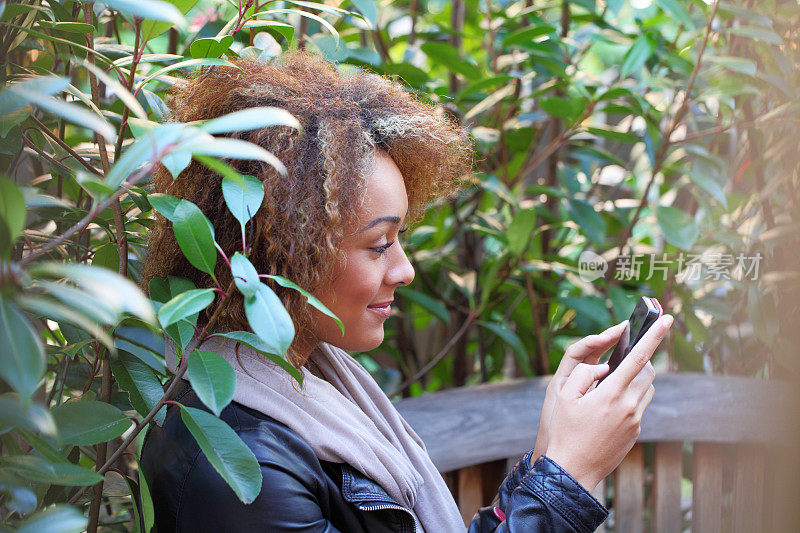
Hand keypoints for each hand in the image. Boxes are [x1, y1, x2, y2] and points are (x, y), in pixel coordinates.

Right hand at [544, 314, 672, 490]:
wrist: (573, 471)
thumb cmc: (565, 432)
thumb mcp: (564, 397)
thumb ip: (584, 375)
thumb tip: (602, 368)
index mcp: (612, 394)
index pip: (639, 357)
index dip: (654, 336)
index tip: (667, 319)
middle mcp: (629, 406)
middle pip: (648, 372)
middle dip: (642, 359)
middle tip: (626, 356)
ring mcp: (635, 421)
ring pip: (647, 389)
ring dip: (636, 380)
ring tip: (613, 385)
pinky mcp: (636, 433)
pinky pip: (639, 407)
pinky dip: (630, 399)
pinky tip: (608, 409)